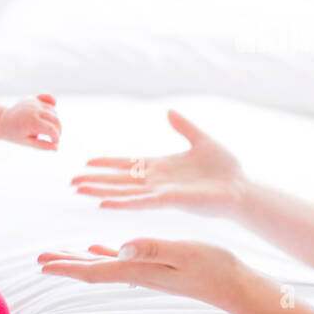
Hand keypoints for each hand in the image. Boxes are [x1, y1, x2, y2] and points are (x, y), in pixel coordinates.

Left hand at [0, 93, 60, 149]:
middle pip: (56, 119)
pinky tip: (52, 113)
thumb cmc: (13, 134)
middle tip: (54, 138)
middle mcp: (34, 110)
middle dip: (58, 130)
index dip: (56, 138)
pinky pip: (48, 100)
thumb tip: (57, 148)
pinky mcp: (34, 99)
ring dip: (55, 121)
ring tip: (47, 129)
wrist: (1, 121)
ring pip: (54, 111)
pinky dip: (53, 106)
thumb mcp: (27, 142)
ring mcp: (34, 103)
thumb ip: (42, 145)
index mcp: (32, 122)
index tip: (54, 144)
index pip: (51, 129)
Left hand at [37, 238, 252, 311]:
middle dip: (66, 265)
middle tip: (39, 261)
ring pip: (106, 266)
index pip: (96, 270)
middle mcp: (139, 274)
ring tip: (60, 257)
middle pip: (94, 270)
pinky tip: (102, 249)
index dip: (67, 267)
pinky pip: (124, 261)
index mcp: (140, 270)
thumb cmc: (214, 267)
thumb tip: (120, 247)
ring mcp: (149, 273)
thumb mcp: (183, 251)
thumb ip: (152, 248)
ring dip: (81, 261)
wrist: (235, 287)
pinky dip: (107, 254)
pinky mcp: (159, 268)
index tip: (42, 265)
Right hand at [70, 109, 246, 217]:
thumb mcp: (201, 139)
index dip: (108, 164)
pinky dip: (122, 202)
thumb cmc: (226, 168)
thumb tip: (169, 111)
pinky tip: (103, 202)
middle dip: (96, 181)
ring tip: (79, 191)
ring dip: (101, 191)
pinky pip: (141, 201)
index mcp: (162, 167)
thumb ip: (184, 127)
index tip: (87, 163)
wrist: (242, 187)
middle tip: (72, 182)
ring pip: (125, 192)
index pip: (129, 165)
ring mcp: (162, 191)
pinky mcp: (170, 200)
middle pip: (120, 180)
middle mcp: (157, 181)